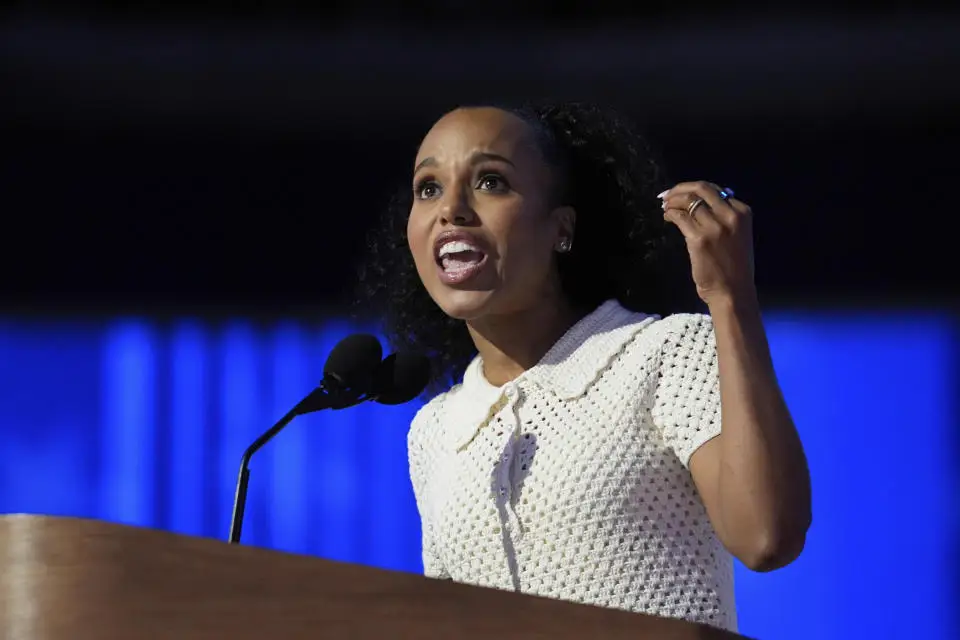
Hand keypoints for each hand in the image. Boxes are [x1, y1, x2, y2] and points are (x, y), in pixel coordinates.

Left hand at [659, 181, 755, 305]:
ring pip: (688, 201)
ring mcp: (714, 227)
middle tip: (667, 195)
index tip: (683, 193)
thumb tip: (701, 202)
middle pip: (701, 189)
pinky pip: (680, 217)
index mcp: (743, 213)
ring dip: (672, 201)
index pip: (716, 190)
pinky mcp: (698, 239)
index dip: (695, 189)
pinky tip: (667, 217)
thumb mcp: (738, 235)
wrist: (732, 292)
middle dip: (681, 188)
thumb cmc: (734, 267)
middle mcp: (730, 216)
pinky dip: (670, 213)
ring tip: (665, 207)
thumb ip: (725, 217)